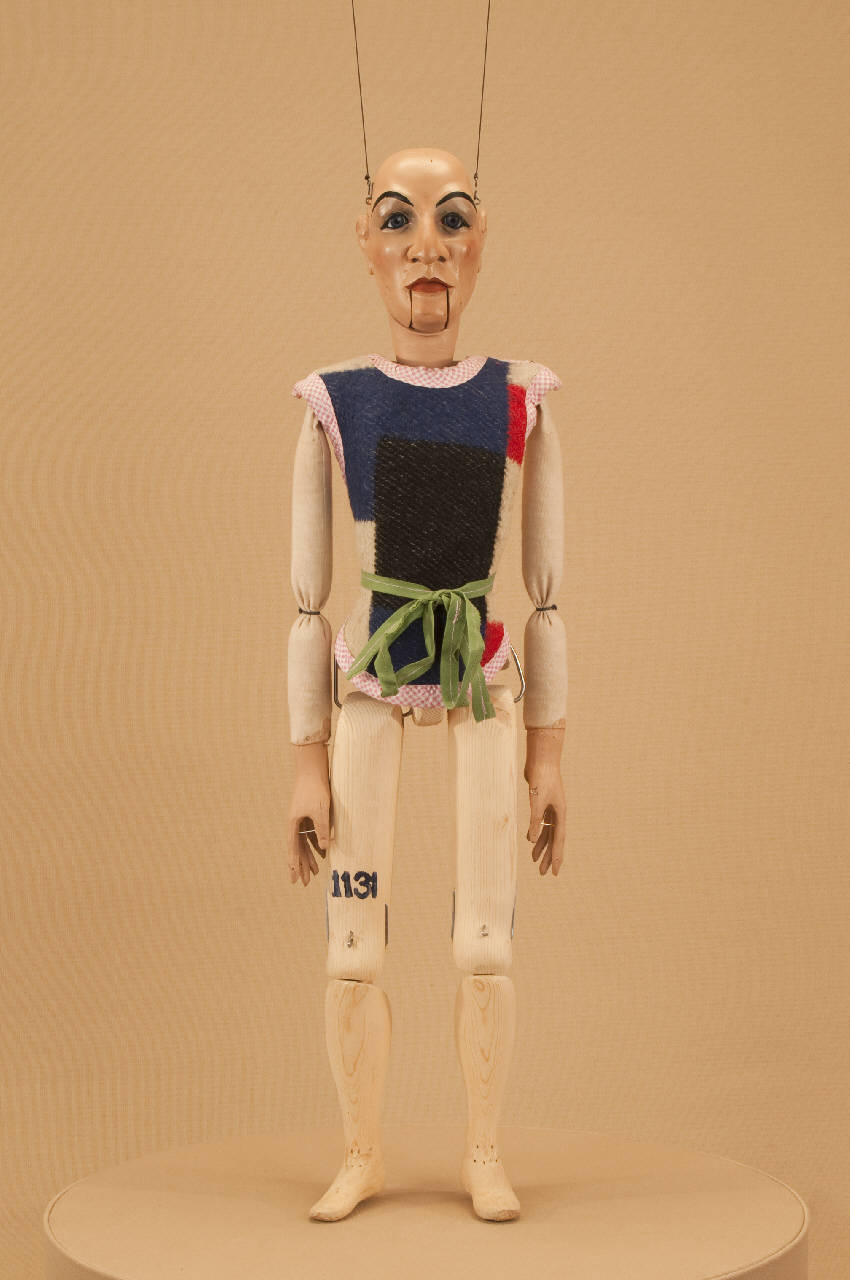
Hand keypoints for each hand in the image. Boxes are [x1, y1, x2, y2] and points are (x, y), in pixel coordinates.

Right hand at [288, 743, 331, 886]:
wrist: (312, 768)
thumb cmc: (315, 788)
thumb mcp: (320, 810)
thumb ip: (322, 830)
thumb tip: (324, 849)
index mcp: (293, 824)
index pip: (293, 850)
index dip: (294, 865)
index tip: (294, 880)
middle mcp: (295, 823)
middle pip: (298, 849)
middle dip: (301, 866)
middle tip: (303, 883)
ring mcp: (301, 819)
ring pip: (304, 843)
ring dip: (309, 857)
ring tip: (314, 872)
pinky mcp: (309, 813)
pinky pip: (311, 834)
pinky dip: (316, 844)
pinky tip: (323, 853)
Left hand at [524, 727, 565, 876]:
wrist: (542, 758)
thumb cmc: (542, 777)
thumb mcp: (536, 800)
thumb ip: (535, 820)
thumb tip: (531, 839)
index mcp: (560, 814)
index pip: (559, 841)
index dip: (556, 858)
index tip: (555, 873)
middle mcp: (558, 813)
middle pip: (554, 840)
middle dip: (549, 857)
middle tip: (544, 873)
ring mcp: (551, 808)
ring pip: (547, 832)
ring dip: (541, 846)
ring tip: (534, 860)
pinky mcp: (542, 802)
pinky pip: (541, 823)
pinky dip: (536, 832)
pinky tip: (530, 840)